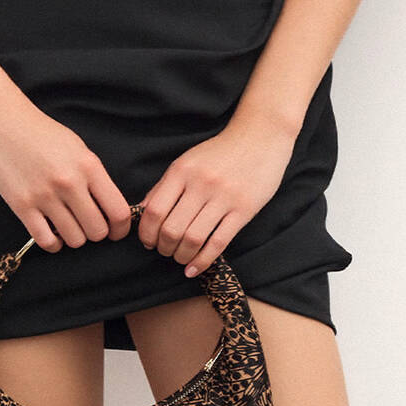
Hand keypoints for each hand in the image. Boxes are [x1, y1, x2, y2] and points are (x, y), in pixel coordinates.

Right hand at [0, 93, 132, 252]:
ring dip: (74, 238)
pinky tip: (52, 234)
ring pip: (74, 240)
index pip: (119, 211)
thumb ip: (94, 177)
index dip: (121, 228)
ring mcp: (45, 196)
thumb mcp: (77, 148)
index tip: (115, 230)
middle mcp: (69, 183)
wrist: (0, 122)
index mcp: (88, 166)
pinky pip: (46, 241)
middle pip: (97, 231)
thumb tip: (107, 208)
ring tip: (68, 227)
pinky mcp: (22, 206)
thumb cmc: (41, 133)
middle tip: (87, 226)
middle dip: (96, 233)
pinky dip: (53, 244)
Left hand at [137, 108, 297, 275]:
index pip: (155, 210)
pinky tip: (194, 268)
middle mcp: (201, 184)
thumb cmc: (221, 151)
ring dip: (181, 256)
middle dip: (163, 247)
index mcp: (182, 171)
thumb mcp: (188, 160)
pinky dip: (203, 260)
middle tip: (164, 251)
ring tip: (179, 258)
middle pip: (171, 228)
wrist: (261, 136)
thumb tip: (143, 212)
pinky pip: (218, 242)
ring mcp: (224, 197)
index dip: (146, 232)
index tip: (147, 241)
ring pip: (193, 238)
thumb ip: (165, 185)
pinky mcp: (244, 210)